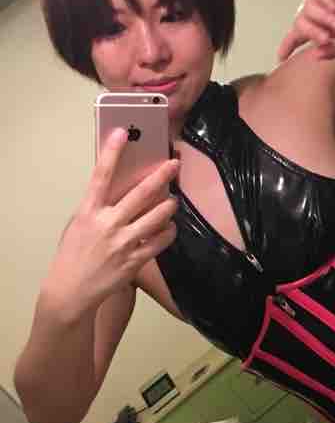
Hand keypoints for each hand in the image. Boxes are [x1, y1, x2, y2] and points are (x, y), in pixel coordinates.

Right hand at [40, 129, 179, 322]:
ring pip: (157, 216)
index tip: (122, 133)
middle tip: (175, 164)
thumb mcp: (79, 223)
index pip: (101, 176)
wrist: (71, 289)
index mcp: (89, 211)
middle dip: (161, 175)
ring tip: (171, 201)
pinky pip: (161, 241)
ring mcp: (122, 242)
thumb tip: (119, 185)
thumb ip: (98, 205)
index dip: (112, 153)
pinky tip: (169, 227)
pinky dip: (169, 232)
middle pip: (140, 193)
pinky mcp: (134, 260)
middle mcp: (107, 224)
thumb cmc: (74, 252)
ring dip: (169, 205)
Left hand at [277, 0, 334, 62]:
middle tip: (325, 39)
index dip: (287, 46)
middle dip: (312, 32)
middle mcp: (311, 11)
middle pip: (300, 23)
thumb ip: (334, 50)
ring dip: (323, 18)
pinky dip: (325, 0)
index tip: (280, 57)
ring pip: (308, 8)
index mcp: (315, 27)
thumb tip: (316, 56)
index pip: (296, 37)